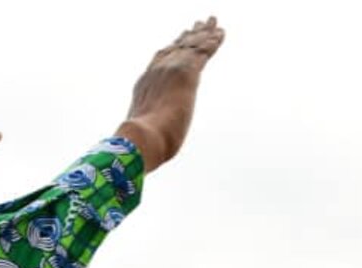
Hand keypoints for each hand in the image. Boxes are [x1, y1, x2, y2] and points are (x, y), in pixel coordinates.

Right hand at [115, 17, 225, 170]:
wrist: (141, 139)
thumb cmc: (141, 146)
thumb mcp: (144, 134)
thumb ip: (149, 132)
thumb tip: (148, 149)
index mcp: (144, 85)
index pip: (160, 60)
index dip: (172, 48)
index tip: (179, 40)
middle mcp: (156, 72)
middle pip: (176, 47)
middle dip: (189, 36)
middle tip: (199, 24)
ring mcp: (170, 70)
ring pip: (191, 45)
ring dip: (203, 34)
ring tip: (213, 23)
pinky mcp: (187, 74)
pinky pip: (203, 52)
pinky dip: (213, 42)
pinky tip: (221, 34)